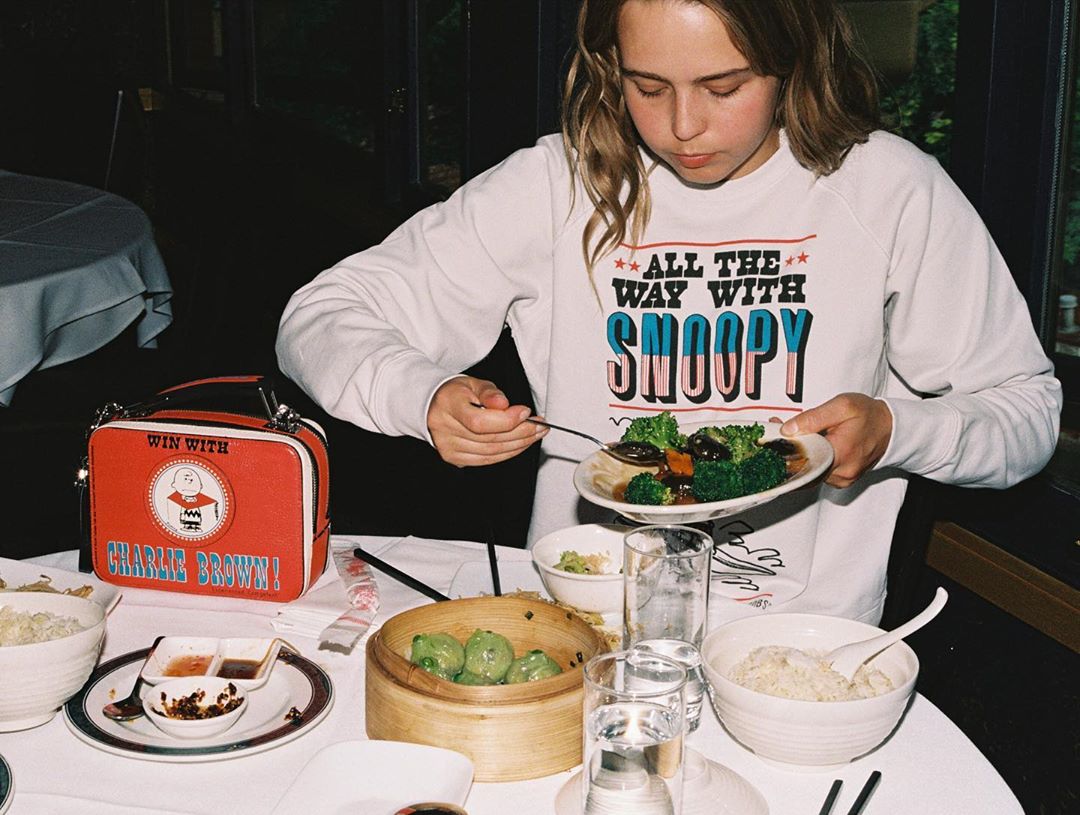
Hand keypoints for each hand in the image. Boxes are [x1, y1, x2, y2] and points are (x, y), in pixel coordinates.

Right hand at [427, 376, 546, 466]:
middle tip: (540, 425)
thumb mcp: (473, 383)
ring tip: (535, 434)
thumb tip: (504, 405)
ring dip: (519, 444)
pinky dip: (507, 453)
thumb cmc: (457, 393)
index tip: (526, 412)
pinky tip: (520, 444)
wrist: (434, 406)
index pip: (479, 422)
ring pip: (491, 452)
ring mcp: (448, 447)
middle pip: (489, 438)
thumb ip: (490, 393)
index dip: (507, 420)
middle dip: (521, 432)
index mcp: (448, 405)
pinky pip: (487, 459)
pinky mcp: (454, 458)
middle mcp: (444, 429)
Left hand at [779, 393, 892, 487]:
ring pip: (809, 471)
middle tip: (778, 430)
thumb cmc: (869, 415)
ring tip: (793, 434)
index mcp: (841, 455)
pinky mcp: (841, 480)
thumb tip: (789, 429)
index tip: (772, 436)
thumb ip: (814, 418)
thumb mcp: (842, 406)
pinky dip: (810, 459)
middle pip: (803, 468)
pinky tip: (807, 445)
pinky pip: (818, 472)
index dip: (784, 448)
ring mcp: (842, 479)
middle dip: (788, 451)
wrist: (891, 427)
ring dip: (798, 455)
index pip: (802, 460)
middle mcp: (841, 473)